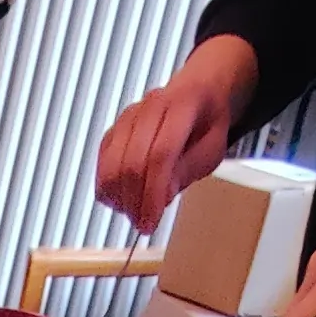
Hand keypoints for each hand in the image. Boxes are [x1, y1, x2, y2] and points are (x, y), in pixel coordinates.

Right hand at [95, 34, 253, 232]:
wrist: (194, 93)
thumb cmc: (205, 123)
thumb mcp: (213, 148)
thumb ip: (189, 169)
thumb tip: (163, 197)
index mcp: (183, 104)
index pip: (160, 155)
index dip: (152, 194)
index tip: (150, 224)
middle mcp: (151, 106)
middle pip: (131, 163)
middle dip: (135, 202)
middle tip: (144, 224)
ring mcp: (128, 117)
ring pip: (111, 166)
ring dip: (120, 199)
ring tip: (137, 212)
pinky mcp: (114, 131)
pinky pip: (102, 166)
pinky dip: (109, 190)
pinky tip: (125, 199)